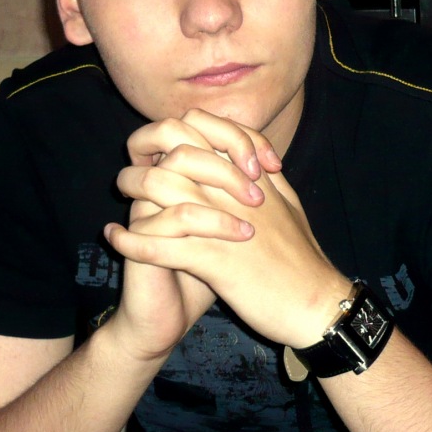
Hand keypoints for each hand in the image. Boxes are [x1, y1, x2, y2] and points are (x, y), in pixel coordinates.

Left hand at [106, 113, 347, 346]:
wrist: (315, 304)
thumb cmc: (303, 260)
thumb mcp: (289, 205)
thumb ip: (266, 177)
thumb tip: (249, 159)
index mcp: (250, 174)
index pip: (203, 127)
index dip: (172, 132)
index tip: (157, 152)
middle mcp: (233, 189)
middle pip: (175, 150)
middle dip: (143, 158)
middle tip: (129, 177)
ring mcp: (222, 221)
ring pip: (160, 189)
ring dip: (131, 194)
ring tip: (120, 205)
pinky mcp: (214, 259)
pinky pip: (160, 243)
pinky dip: (131, 240)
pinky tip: (116, 239)